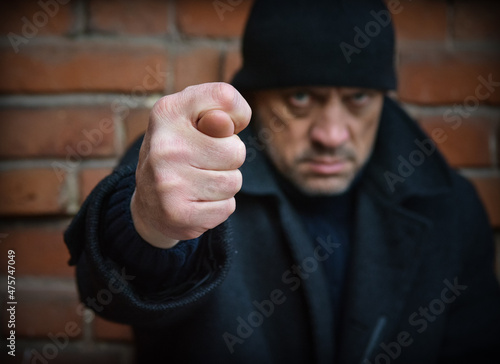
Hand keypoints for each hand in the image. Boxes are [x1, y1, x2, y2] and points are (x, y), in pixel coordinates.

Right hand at [130, 83, 250, 248]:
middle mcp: (163, 145)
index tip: (222, 125)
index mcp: (167, 112)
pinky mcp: (178, 214)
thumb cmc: (183, 151)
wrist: (150, 204)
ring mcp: (168, 181)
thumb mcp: (193, 121)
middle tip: (204, 162)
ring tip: (200, 182)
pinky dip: (219, 207)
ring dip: (224, 185)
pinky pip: (227, 208)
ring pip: (233, 182)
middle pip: (236, 150)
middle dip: (229, 159)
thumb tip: (227, 124)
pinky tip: (197, 201)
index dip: (237, 114)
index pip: (225, 96)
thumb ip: (217, 111)